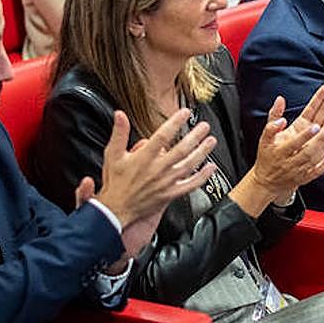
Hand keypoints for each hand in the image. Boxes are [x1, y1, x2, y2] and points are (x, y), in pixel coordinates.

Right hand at [93, 109, 216, 228]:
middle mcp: (157, 169)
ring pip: (188, 165)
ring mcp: (166, 182)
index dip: (175, 123)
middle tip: (205, 126)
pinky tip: (210, 168)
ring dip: (202, 152)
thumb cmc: (115, 182)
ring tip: (211, 141)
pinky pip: (190, 185)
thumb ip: (119, 133)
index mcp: (144, 158)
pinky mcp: (170, 194)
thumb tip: (120, 115)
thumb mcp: (112, 154)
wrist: (116, 209)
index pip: (163, 136)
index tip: (185, 113)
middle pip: (181, 149)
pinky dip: (202, 177)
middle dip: (195, 136)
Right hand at [243, 87, 323, 206]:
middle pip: (308, 149)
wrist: (268, 181)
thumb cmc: (268, 156)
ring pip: (315, 159)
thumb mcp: (265, 138)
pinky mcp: (307, 175)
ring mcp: (300, 168)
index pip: (294, 142)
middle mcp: (292, 160)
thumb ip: (273, 119)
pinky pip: (318, 171)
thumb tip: (280, 100)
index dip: (305, 135)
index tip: (315, 126)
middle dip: (320, 137)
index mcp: (281, 149)